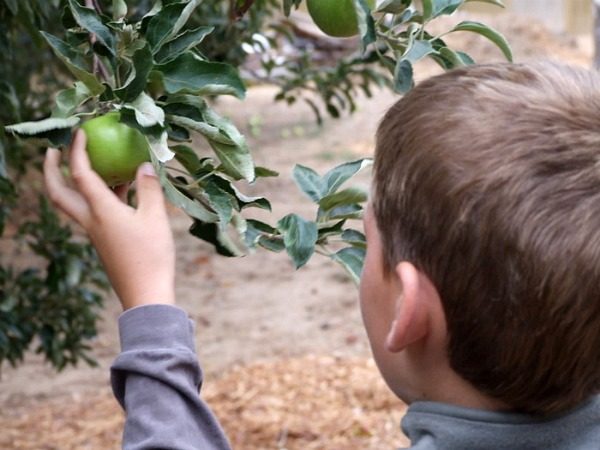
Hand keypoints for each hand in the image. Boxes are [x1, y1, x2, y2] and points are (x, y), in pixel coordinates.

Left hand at [44, 130, 175, 309]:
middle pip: (58, 194)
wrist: (146, 294)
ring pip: (75, 203)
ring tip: (94, 164)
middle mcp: (91, 221)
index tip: (79, 131)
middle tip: (54, 151)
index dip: (76, 151)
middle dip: (50, 170)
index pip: (80, 174)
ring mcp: (96, 232)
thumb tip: (144, 165)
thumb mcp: (156, 218)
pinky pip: (94, 211)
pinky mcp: (105, 240)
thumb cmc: (152, 256)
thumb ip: (149, 188)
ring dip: (74, 182)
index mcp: (101, 212)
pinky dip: (99, 195)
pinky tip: (121, 190)